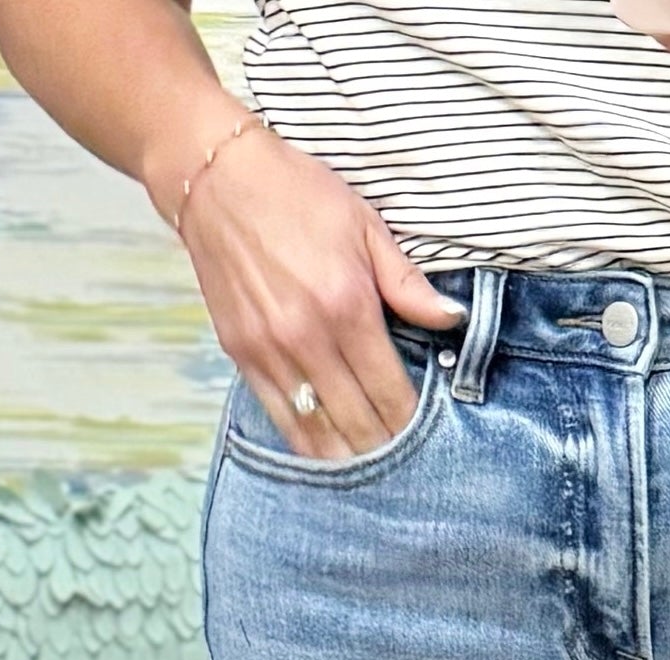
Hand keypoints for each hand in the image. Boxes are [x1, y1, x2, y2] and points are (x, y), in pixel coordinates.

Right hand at [146, 104, 467, 461]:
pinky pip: (280, 420)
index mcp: (347, 307)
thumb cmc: (296, 194)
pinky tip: (331, 454)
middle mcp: (308, 338)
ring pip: (318, 434)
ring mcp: (270, 352)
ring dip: (350, 460)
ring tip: (375, 471)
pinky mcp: (242, 356)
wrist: (216, 177)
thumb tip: (453, 319)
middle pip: (358, 424)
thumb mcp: (365, 226)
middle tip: (410, 464)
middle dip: (388, 450)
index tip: (432, 437)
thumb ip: (407, 283)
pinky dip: (309, 444)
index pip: (391, 393)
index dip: (415, 425)